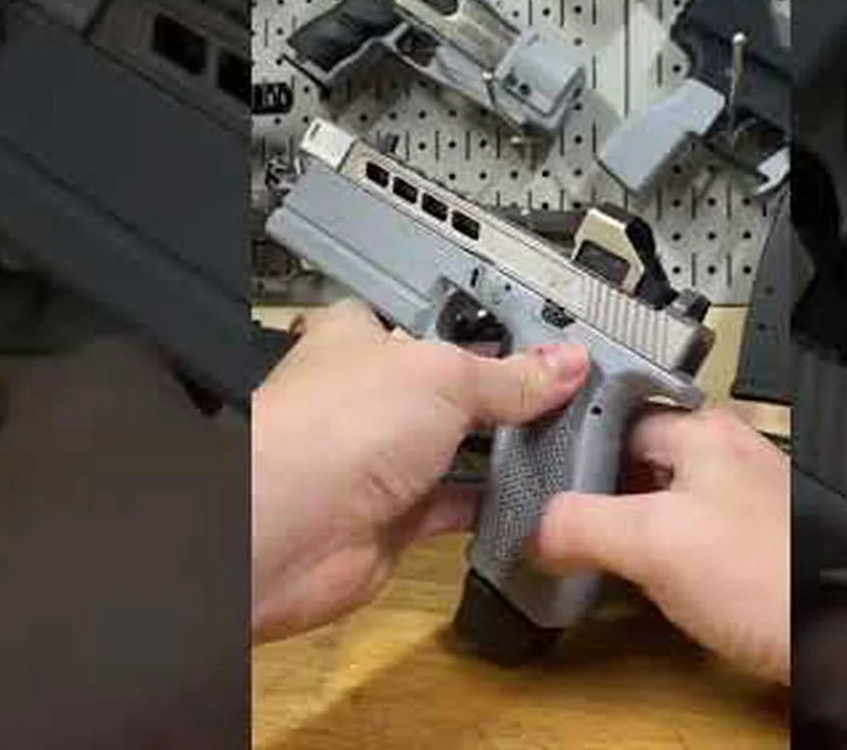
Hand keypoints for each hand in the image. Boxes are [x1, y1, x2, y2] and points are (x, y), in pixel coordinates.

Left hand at [251, 300, 589, 643]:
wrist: (284, 530)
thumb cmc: (323, 430)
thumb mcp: (442, 376)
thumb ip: (508, 374)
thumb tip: (562, 364)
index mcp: (365, 336)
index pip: (434, 315)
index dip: (486, 319)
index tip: (543, 330)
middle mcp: (370, 396)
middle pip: (452, 385)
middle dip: (502, 389)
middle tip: (560, 388)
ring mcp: (381, 458)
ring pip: (456, 446)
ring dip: (500, 448)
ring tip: (557, 436)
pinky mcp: (394, 517)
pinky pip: (455, 506)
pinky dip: (490, 504)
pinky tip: (527, 496)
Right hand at [528, 405, 789, 682]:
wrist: (834, 637)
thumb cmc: (766, 578)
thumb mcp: (651, 543)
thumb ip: (581, 524)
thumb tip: (534, 530)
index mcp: (702, 430)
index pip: (611, 416)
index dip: (570, 448)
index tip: (539, 477)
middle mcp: (724, 450)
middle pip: (633, 456)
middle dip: (596, 489)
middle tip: (562, 522)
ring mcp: (739, 494)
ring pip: (659, 495)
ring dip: (625, 521)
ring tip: (596, 550)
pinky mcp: (750, 537)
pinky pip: (686, 529)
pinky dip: (658, 548)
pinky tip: (647, 576)